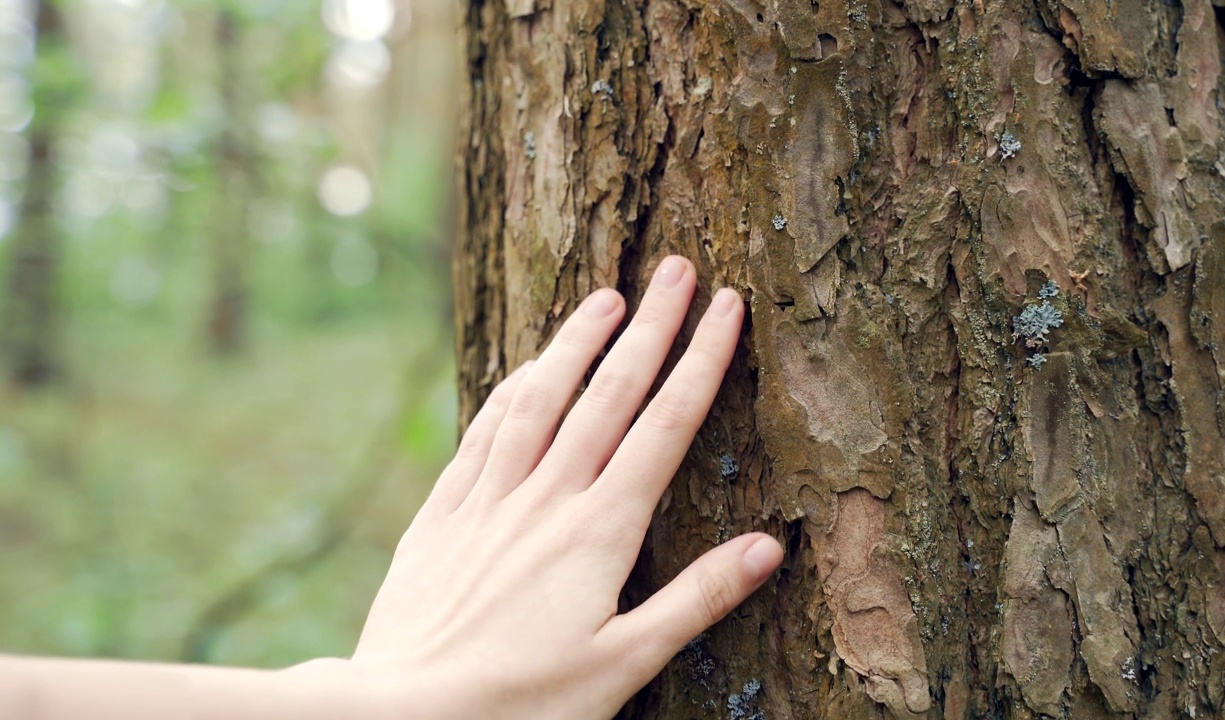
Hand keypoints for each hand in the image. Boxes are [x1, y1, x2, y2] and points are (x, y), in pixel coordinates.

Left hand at [351, 256, 783, 718]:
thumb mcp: (625, 663)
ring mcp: (489, 500)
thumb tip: (770, 546)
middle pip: (608, 394)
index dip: (701, 361)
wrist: (403, 714)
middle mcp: (547, 498)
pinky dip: (510, 389)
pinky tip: (525, 368)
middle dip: (650, 328)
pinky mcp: (442, 515)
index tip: (727, 307)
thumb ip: (698, 599)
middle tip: (678, 269)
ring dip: (577, 342)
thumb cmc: (522, 704)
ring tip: (606, 295)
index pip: (665, 426)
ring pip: (540, 398)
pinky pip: (482, 432)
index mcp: (600, 531)